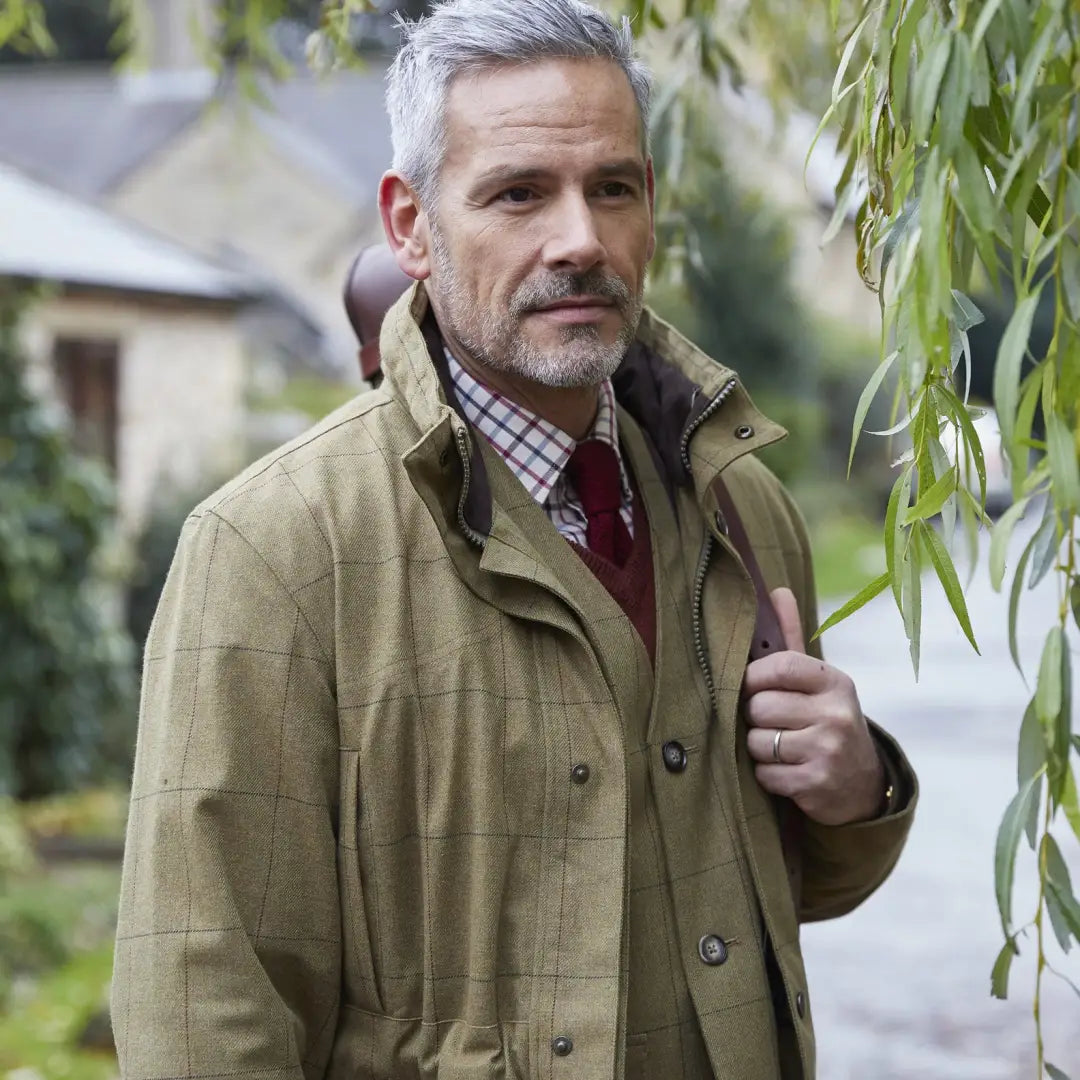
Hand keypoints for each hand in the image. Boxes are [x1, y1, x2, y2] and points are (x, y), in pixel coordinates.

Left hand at [743, 588, 884, 826]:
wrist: (862, 785)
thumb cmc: (826, 721)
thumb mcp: (817, 681)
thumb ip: (793, 637)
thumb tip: (777, 590)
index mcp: (835, 682)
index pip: (779, 665)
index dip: (753, 677)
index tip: (751, 686)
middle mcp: (837, 714)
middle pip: (760, 706)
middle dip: (756, 717)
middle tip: (773, 723)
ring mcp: (829, 750)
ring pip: (757, 741)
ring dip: (759, 749)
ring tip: (782, 748)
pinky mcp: (818, 784)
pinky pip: (765, 774)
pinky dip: (768, 776)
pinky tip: (788, 772)